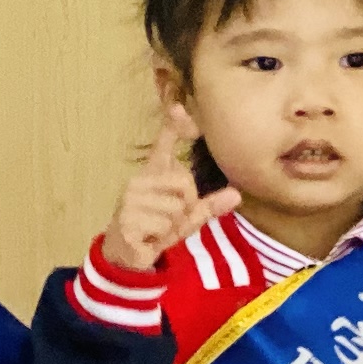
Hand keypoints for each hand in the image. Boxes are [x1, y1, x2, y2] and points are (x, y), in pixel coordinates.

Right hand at [98, 107, 240, 277]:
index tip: (180, 108)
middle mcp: (138, 182)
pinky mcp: (126, 219)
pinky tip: (149, 237)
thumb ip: (209, 206)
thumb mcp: (187, 217)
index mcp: (154, 175)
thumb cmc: (157, 228)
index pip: (164, 146)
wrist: (128, 255)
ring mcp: (130, 200)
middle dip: (187, 205)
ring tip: (159, 228)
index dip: (173, 127)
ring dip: (174, 225)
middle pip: (184, 183)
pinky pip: (164, 225)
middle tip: (171, 218)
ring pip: (176, 207)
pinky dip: (162, 236)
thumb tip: (236, 194)